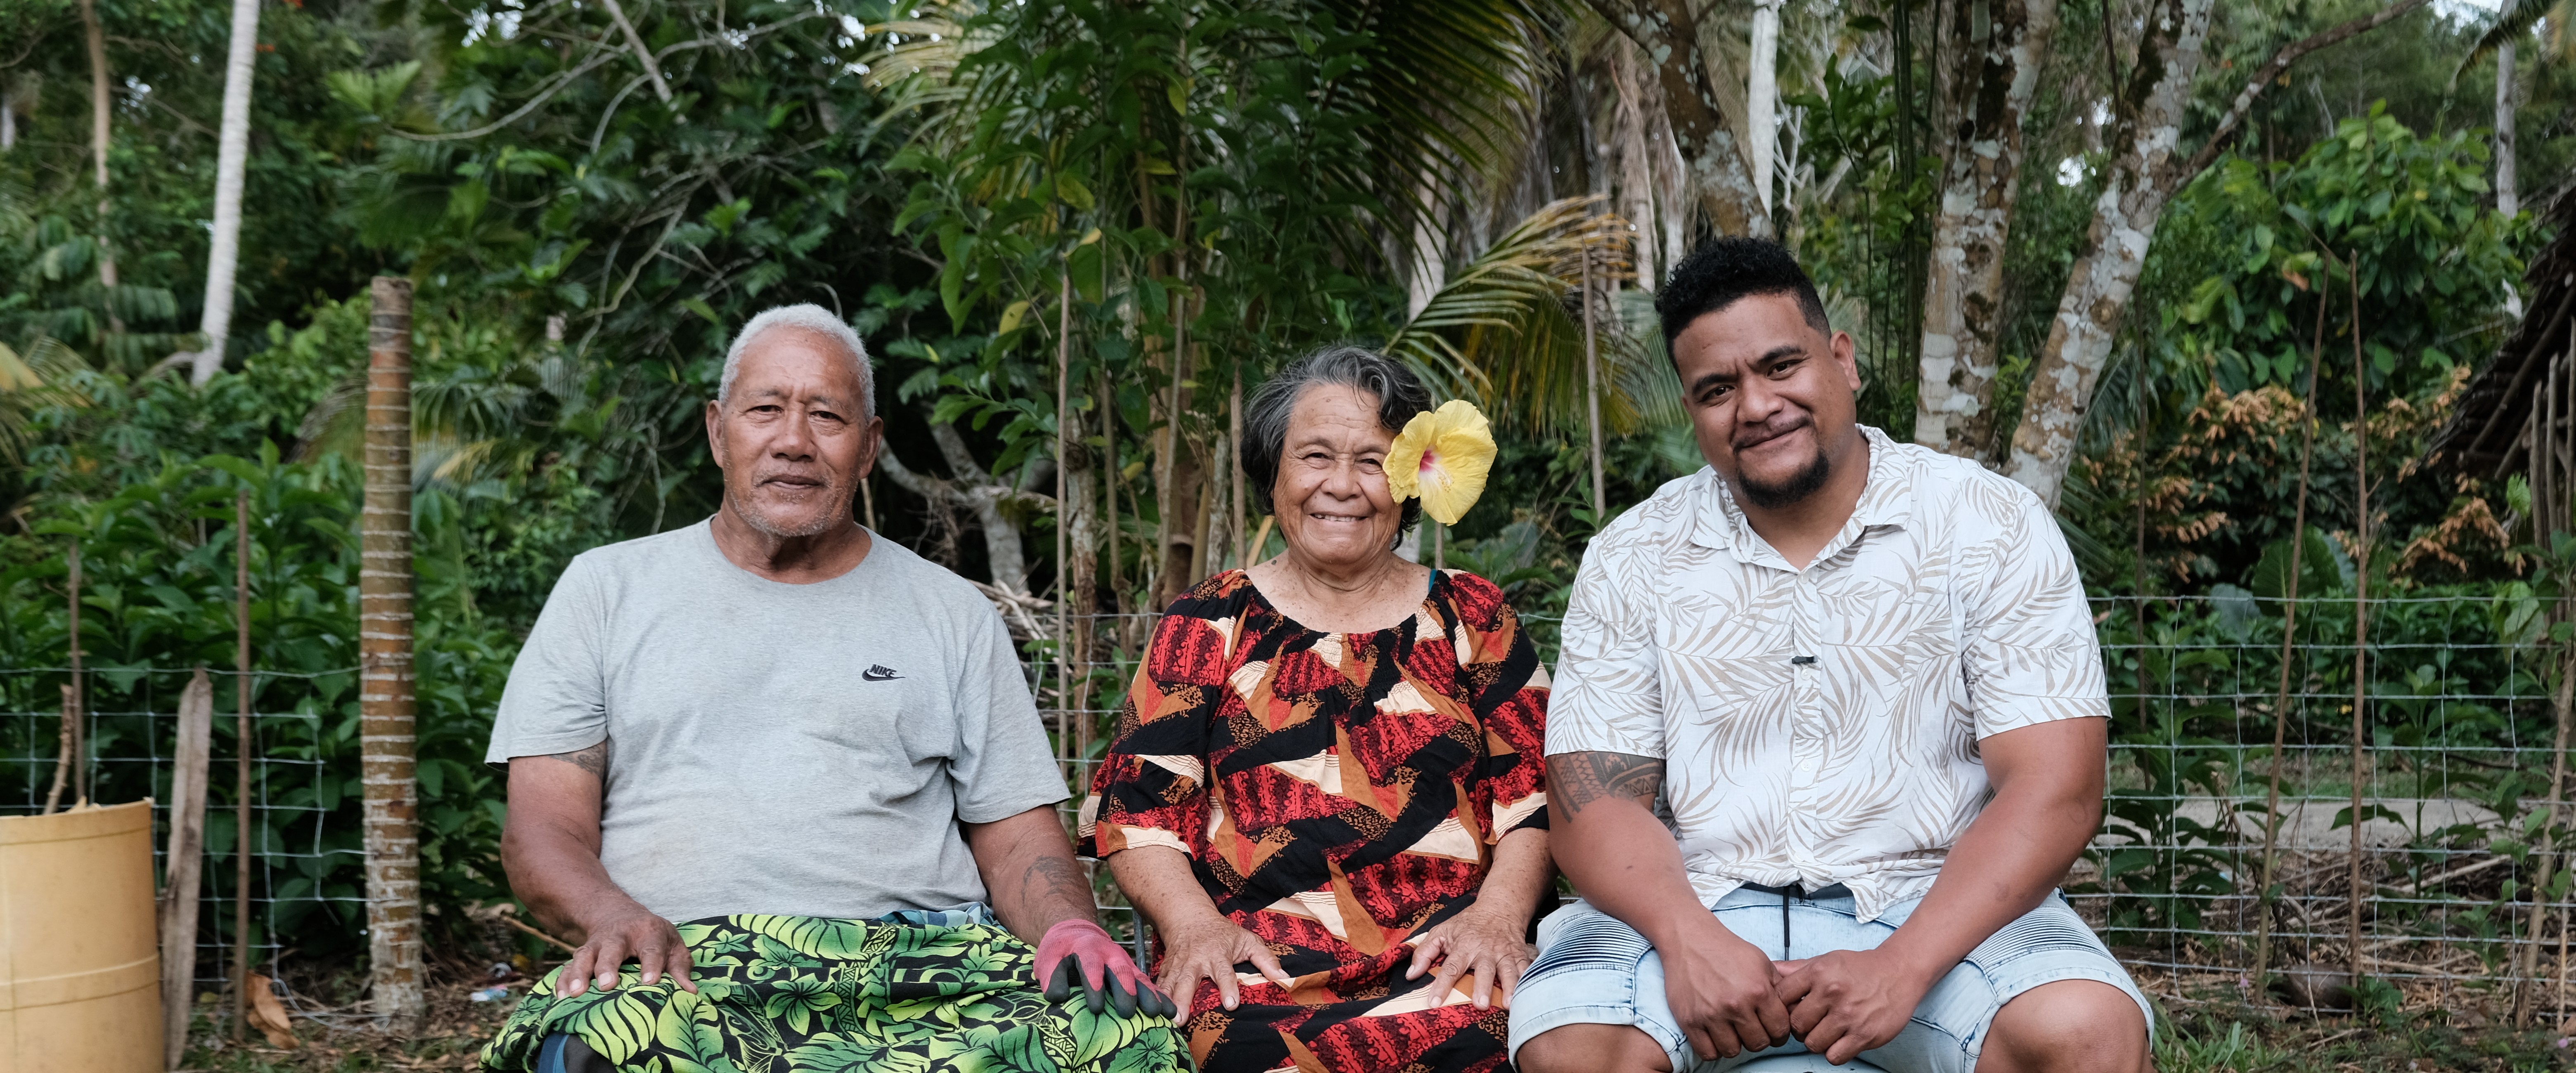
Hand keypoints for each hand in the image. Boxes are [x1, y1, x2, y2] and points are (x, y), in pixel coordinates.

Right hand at [558, 904, 692, 996]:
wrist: (618, 914)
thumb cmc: (653, 937)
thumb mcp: (672, 944)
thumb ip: (680, 967)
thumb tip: (690, 992)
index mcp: (648, 932)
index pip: (651, 948)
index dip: (652, 965)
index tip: (650, 982)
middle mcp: (619, 935)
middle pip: (612, 948)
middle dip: (608, 966)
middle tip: (607, 985)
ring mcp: (596, 944)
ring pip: (585, 956)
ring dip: (579, 974)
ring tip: (575, 994)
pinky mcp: (580, 954)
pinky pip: (568, 966)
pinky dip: (562, 980)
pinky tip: (560, 997)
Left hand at [1036, 920, 1176, 1017]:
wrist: (1077, 933)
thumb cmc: (1061, 951)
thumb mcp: (1048, 959)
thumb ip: (1051, 976)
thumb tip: (1056, 997)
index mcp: (1087, 949)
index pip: (1091, 966)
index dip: (1093, 985)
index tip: (1095, 1007)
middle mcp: (1110, 955)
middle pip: (1120, 972)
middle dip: (1125, 992)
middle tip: (1128, 1013)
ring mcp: (1125, 964)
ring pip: (1138, 978)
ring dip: (1149, 996)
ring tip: (1159, 1013)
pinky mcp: (1133, 973)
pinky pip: (1148, 984)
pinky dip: (1159, 997)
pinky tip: (1170, 1011)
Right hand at [1153, 912, 1293, 1012]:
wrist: (1189, 918)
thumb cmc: (1222, 933)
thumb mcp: (1247, 940)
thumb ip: (1265, 959)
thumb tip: (1284, 977)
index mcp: (1218, 954)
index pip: (1224, 973)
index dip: (1228, 988)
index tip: (1231, 1004)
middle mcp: (1196, 961)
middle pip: (1189, 981)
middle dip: (1184, 1000)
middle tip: (1181, 1019)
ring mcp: (1178, 965)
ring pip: (1170, 984)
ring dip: (1167, 1002)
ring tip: (1167, 1021)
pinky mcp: (1166, 969)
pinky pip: (1159, 984)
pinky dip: (1156, 997)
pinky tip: (1153, 1012)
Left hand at [1404, 906, 1534, 1008]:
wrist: (1498, 908)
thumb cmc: (1466, 925)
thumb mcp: (1441, 932)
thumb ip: (1424, 952)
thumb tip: (1410, 975)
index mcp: (1463, 946)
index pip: (1450, 968)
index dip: (1441, 985)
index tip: (1434, 1003)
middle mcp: (1484, 951)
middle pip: (1483, 970)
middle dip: (1482, 988)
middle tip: (1480, 1005)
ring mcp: (1504, 953)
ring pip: (1508, 971)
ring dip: (1510, 988)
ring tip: (1510, 1005)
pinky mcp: (1520, 955)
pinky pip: (1526, 968)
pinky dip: (1529, 979)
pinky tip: (1530, 993)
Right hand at [1656, 918, 1789, 1061]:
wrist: (1690, 939)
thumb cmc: (1726, 950)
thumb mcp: (1762, 962)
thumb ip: (1779, 988)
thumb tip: (1793, 1010)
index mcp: (1758, 991)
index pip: (1780, 1031)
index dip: (1778, 1033)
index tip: (1771, 1029)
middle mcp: (1736, 1005)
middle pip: (1758, 1044)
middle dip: (1758, 1038)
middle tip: (1751, 1028)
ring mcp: (1711, 1014)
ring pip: (1732, 1051)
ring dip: (1735, 1043)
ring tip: (1732, 1030)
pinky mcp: (1690, 1020)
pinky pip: (1707, 1052)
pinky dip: (1713, 1048)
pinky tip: (1715, 1035)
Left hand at [1775, 948, 1936, 1063]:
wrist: (1899, 971)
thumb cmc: (1861, 967)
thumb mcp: (1827, 960)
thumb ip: (1798, 969)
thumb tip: (1771, 969)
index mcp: (1818, 973)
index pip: (1781, 997)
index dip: (1783, 1007)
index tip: (1793, 1009)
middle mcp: (1831, 993)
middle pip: (1795, 1025)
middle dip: (1800, 1028)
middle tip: (1812, 1023)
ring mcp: (1848, 1015)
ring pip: (1812, 1044)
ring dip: (1817, 1041)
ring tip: (1827, 1031)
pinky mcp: (1864, 1035)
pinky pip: (1834, 1056)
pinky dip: (1834, 1052)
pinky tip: (1840, 1040)